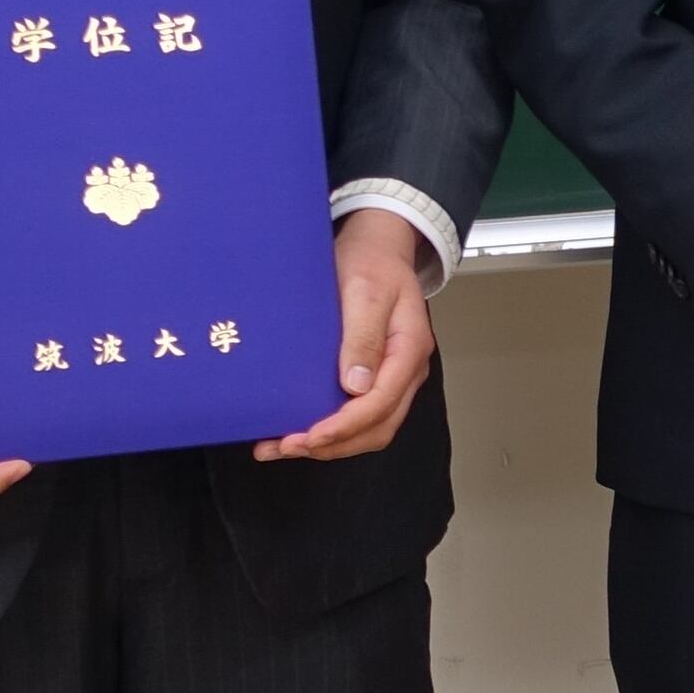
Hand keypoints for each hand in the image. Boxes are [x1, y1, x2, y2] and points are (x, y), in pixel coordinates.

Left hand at [260, 209, 439, 459]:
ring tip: (284, 446)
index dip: (344, 426)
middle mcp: (406, 369)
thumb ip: (363, 336)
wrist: (376, 246)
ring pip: (370, 428)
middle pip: (378, 426)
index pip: (381, 402)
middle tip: (287, 446)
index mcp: (409, 349)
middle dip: (333, 443)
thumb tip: (356, 386)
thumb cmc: (371, 262)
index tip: (309, 436)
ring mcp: (393, 376)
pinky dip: (331, 431)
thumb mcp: (365, 290)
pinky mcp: (376, 377)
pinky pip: (360, 415)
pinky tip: (300, 431)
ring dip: (330, 444)